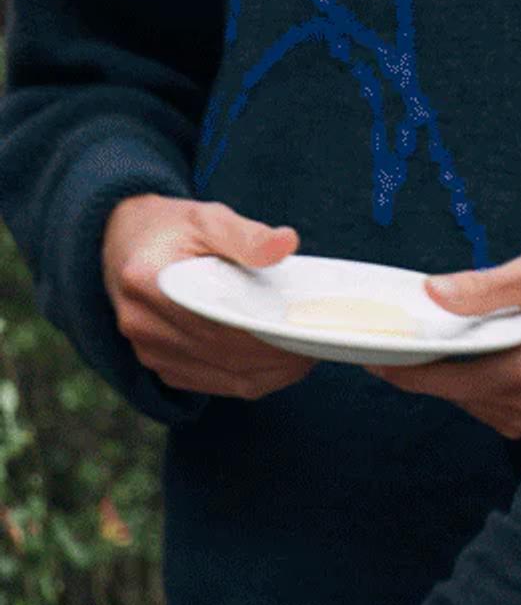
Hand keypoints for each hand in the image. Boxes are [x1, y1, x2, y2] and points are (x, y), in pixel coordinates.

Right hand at [103, 194, 312, 398]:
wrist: (121, 242)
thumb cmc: (170, 229)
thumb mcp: (205, 218)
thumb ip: (245, 235)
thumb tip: (287, 243)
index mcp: (147, 281)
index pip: (219, 322)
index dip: (265, 333)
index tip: (304, 331)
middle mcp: (142, 323)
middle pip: (225, 354)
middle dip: (276, 356)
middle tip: (314, 344)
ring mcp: (149, 351)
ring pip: (226, 379)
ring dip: (270, 373)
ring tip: (303, 356)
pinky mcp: (160, 367)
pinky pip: (217, 386)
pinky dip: (251, 379)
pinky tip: (278, 366)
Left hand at [371, 251, 520, 437]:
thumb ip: (485, 286)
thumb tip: (432, 293)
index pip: (446, 377)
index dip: (401, 367)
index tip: (370, 355)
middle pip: (447, 389)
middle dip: (423, 363)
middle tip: (401, 334)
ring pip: (461, 399)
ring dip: (450, 372)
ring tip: (450, 342)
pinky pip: (478, 406)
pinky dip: (471, 383)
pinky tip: (480, 359)